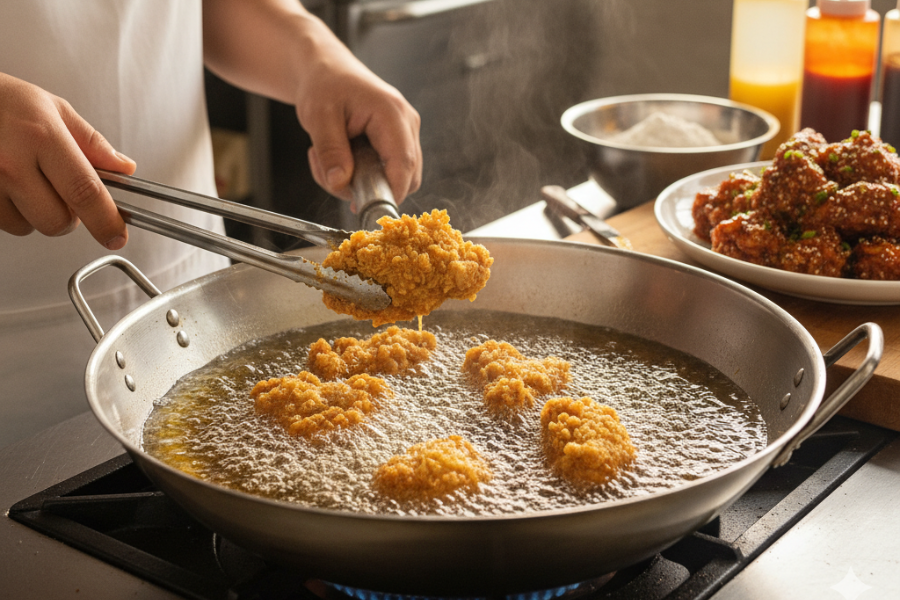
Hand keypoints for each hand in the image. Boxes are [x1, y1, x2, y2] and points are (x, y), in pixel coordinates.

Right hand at [0, 73, 135, 248]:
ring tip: (26, 180)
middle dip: (69, 216)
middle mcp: (10, 162)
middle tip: (62, 192)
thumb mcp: (53, 109)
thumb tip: (123, 168)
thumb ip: (91, 142)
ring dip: (35, 213)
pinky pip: (5, 223)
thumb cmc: (3, 101)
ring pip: (28, 227)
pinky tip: (7, 185)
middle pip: (57, 221)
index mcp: (41, 137)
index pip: (85, 191)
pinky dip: (12, 212)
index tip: (117, 235)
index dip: (106, 220)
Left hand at [293, 31, 421, 204]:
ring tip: (331, 162)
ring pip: (396, 177)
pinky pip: (388, 170)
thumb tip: (340, 183)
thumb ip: (330, 151)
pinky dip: (363, 174)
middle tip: (334, 178)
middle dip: (371, 188)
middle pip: (407, 176)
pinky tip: (342, 159)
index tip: (367, 209)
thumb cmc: (325, 84)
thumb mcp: (318, 116)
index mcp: (391, 113)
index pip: (404, 164)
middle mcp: (406, 123)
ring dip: (362, 182)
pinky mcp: (397, 141)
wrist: (327, 70)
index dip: (391, 192)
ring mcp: (405, 133)